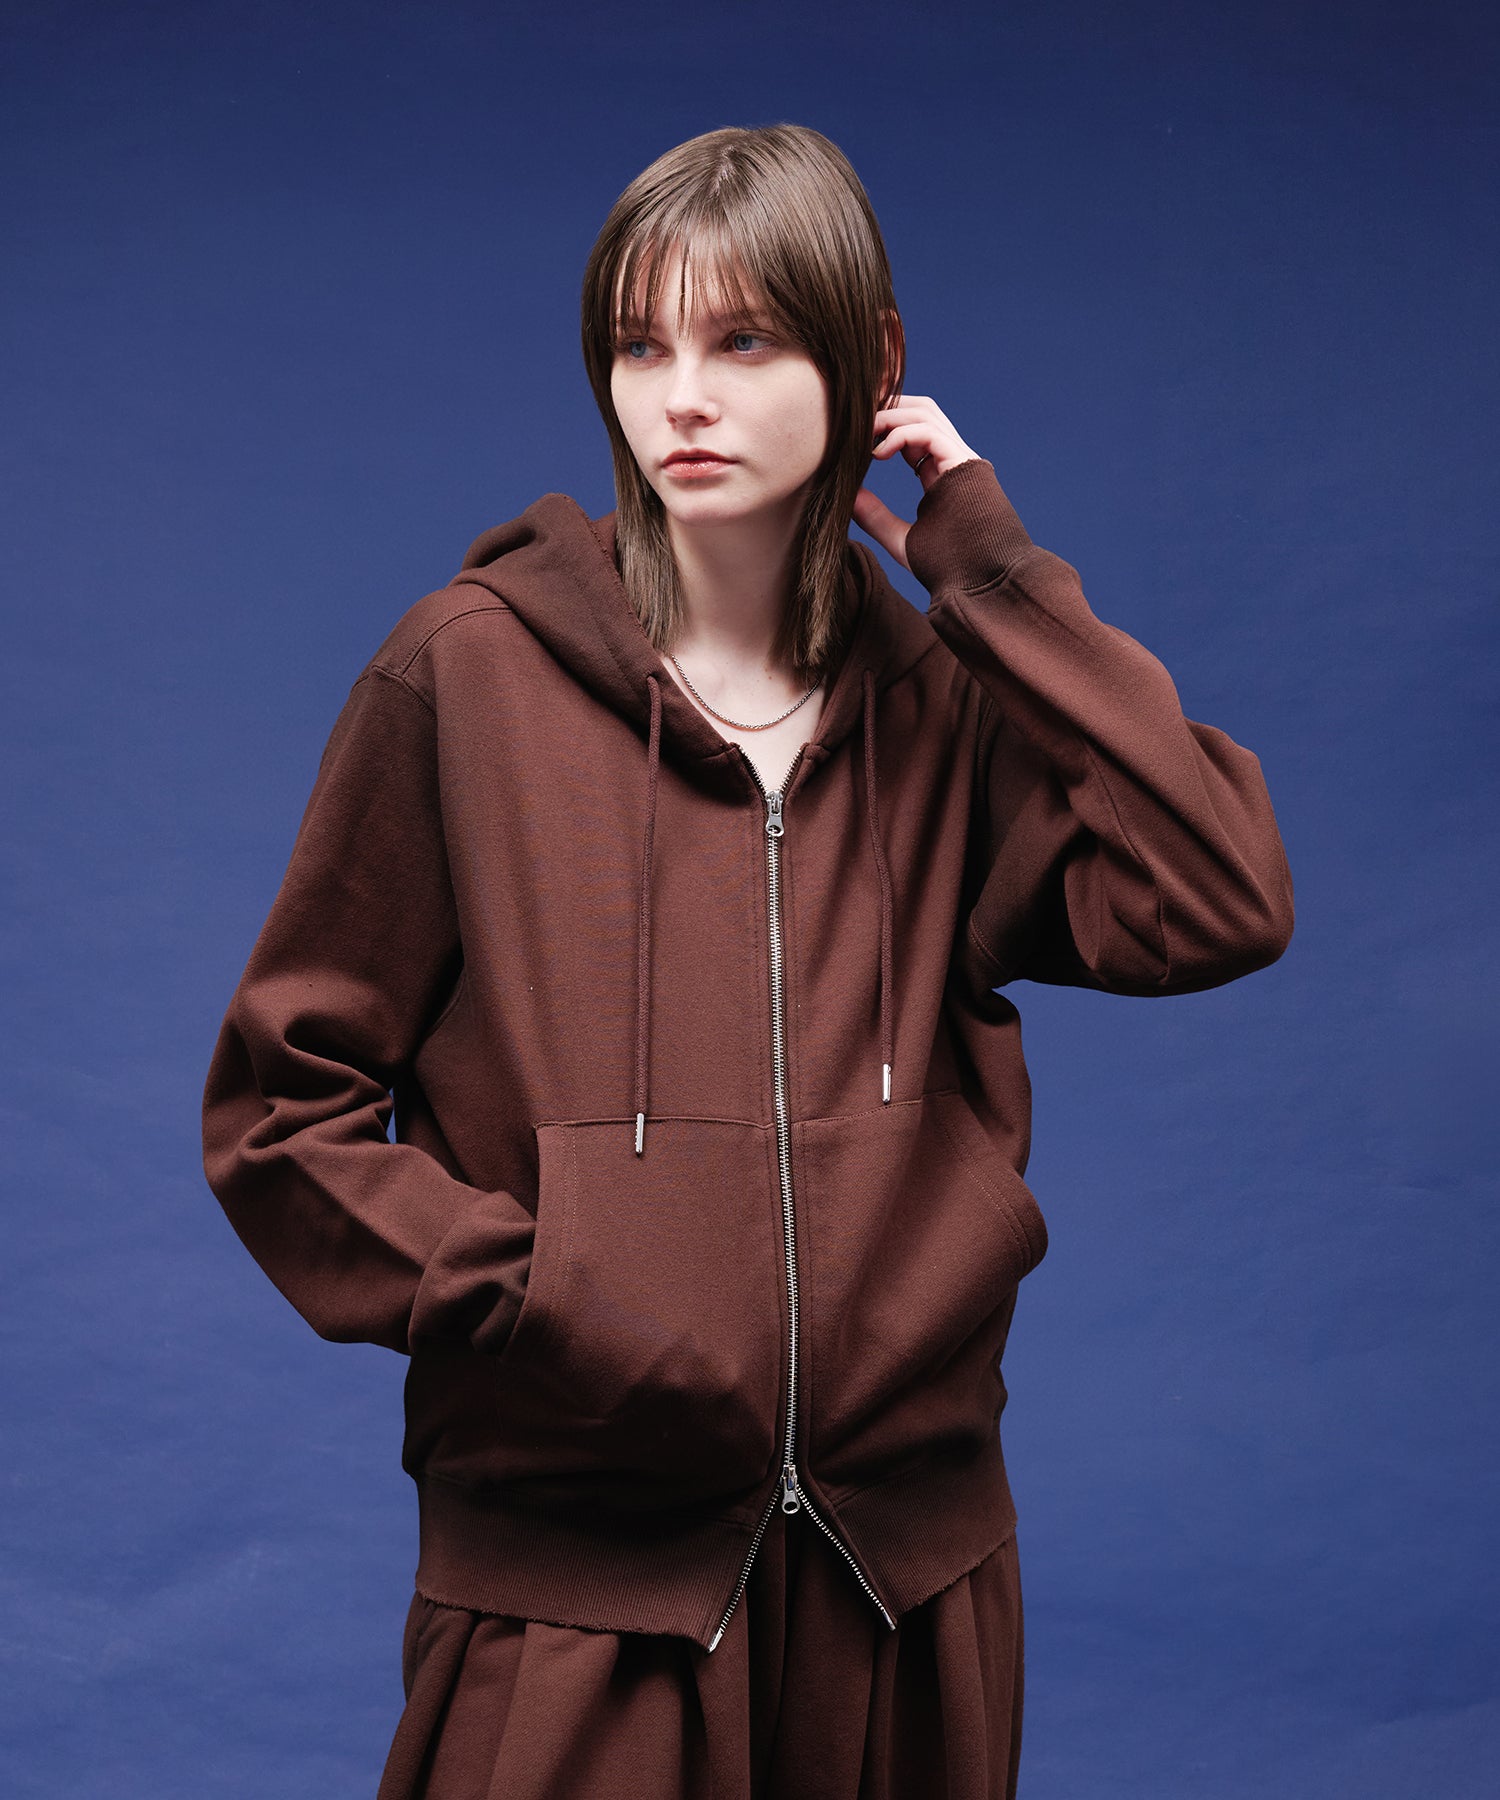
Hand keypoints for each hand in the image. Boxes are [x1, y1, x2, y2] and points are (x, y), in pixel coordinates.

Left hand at [851, 394, 981, 569]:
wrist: (982, 583)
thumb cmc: (949, 569)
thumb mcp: (902, 540)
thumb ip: (876, 518)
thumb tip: (846, 496)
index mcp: (943, 475)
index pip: (914, 433)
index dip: (885, 427)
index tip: (855, 439)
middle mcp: (955, 460)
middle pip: (923, 411)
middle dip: (889, 406)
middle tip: (855, 420)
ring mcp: (962, 459)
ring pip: (926, 413)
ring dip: (890, 416)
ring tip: (862, 434)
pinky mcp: (965, 464)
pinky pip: (929, 432)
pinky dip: (900, 435)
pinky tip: (877, 454)